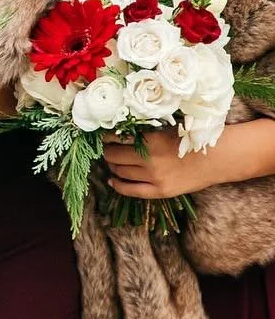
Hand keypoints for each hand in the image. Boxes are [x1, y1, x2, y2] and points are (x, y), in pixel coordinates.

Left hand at [103, 122, 265, 199]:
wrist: (217, 157)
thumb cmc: (191, 137)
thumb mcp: (164, 127)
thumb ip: (142, 129)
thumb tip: (115, 128)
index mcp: (149, 140)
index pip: (114, 138)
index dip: (105, 136)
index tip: (101, 134)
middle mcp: (149, 160)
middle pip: (113, 156)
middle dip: (106, 151)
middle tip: (106, 147)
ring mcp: (154, 178)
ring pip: (120, 173)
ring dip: (112, 166)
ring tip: (112, 160)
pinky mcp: (161, 191)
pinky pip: (132, 191)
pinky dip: (119, 185)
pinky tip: (113, 181)